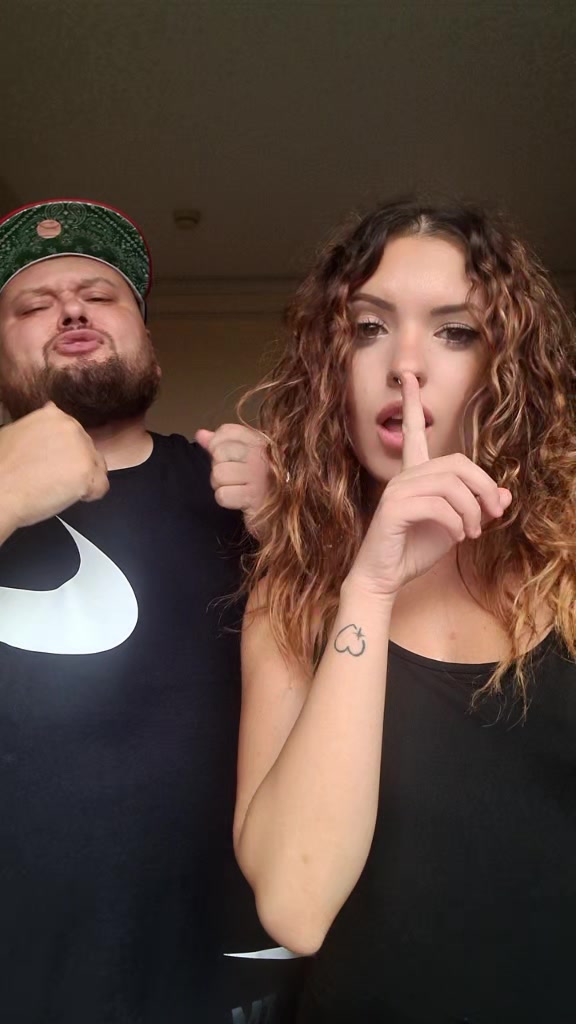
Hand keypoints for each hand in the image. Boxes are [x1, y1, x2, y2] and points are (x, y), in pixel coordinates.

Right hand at [0, 403, 108, 535]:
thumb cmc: (2, 467)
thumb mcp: (18, 432)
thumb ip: (42, 427)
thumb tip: (52, 409)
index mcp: (54, 416)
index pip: (75, 435)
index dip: (66, 453)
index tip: (52, 463)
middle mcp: (72, 428)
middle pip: (89, 450)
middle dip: (76, 465)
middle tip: (52, 478)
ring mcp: (82, 450)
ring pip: (98, 467)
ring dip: (84, 479)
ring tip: (58, 487)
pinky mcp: (87, 473)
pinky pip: (101, 486)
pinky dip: (89, 495)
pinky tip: (69, 496)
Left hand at [195, 423, 270, 533]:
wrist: (283, 515)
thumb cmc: (261, 485)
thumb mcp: (244, 459)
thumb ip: (221, 444)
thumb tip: (200, 434)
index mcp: (261, 441)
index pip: (227, 431)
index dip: (217, 444)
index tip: (228, 458)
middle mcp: (262, 454)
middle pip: (219, 452)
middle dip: (220, 468)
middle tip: (235, 478)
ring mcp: (259, 475)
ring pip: (218, 474)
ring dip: (222, 486)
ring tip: (237, 489)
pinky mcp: (254, 497)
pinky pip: (222, 494)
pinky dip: (226, 500)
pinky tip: (239, 500)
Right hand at [345, 373, 511, 600]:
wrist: (384, 578)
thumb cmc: (413, 550)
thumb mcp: (455, 527)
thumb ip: (476, 508)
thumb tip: (505, 494)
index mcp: (413, 475)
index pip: (413, 433)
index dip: (412, 405)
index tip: (410, 379)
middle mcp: (403, 476)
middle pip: (457, 463)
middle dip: (484, 488)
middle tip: (493, 515)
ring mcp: (397, 490)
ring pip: (451, 485)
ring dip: (472, 511)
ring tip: (472, 533)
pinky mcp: (394, 508)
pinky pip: (439, 505)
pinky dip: (456, 523)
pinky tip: (456, 537)